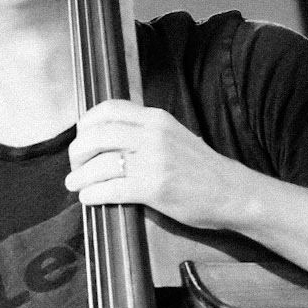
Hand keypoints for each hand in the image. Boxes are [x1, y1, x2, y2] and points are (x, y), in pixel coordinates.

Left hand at [65, 99, 235, 228]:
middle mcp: (152, 134)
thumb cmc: (200, 168)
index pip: (108, 110)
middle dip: (78, 152)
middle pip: (96, 136)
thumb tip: (106, 137)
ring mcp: (153, 161)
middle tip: (75, 165)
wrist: (232, 192)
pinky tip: (88, 198)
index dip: (86, 124)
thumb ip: (143, 132)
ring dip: (80, 176)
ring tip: (75, 184)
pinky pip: (110, 189)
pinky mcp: (154, 188)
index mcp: (156, 118)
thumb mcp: (172, 135)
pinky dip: (92, 194)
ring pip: (99, 164)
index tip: (81, 138)